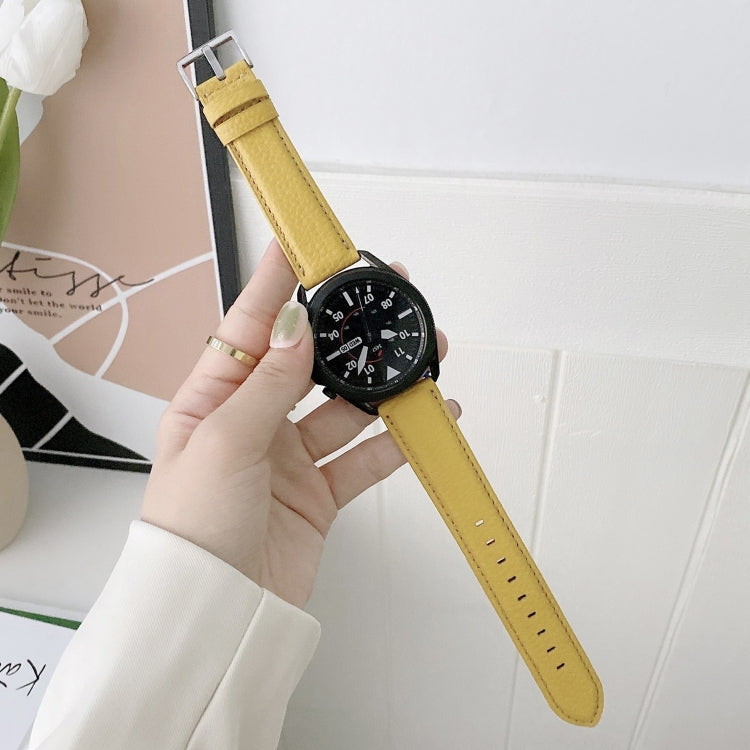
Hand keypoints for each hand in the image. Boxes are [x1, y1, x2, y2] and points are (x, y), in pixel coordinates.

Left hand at [141, 239, 454, 607]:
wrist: (215, 616)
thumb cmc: (191, 531)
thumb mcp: (224, 441)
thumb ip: (268, 384)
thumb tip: (296, 325)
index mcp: (214, 399)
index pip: (251, 326)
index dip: (277, 282)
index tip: (302, 244)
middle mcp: (253, 421)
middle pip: (309, 361)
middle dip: (347, 331)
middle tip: (383, 299)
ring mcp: (290, 457)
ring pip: (346, 406)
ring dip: (382, 385)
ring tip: (420, 359)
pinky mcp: (320, 492)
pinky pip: (366, 457)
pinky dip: (397, 439)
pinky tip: (425, 418)